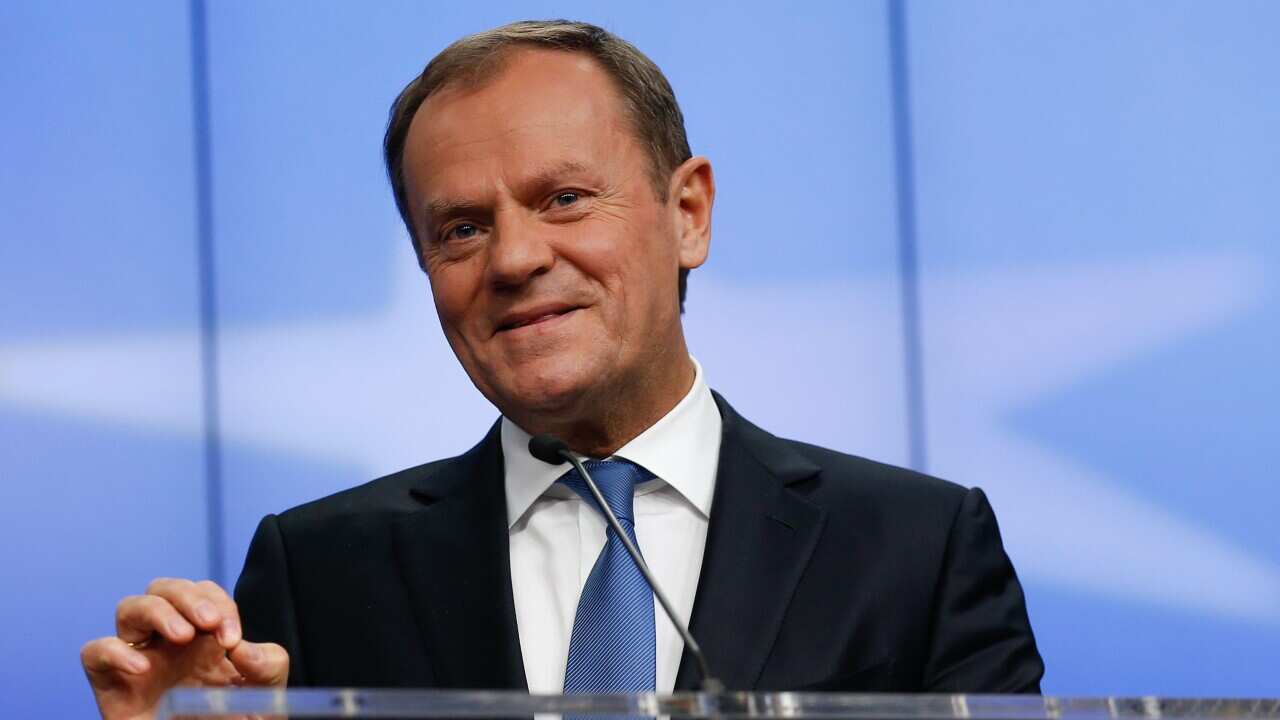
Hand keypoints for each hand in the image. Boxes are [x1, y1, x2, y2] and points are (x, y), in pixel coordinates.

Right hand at [81, 578, 288, 719]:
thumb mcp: (266, 694)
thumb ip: (266, 664)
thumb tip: (242, 646)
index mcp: (205, 635)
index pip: (204, 592)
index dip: (219, 604)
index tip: (232, 638)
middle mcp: (168, 642)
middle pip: (163, 588)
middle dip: (187, 596)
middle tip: (209, 622)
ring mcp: (140, 660)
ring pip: (129, 608)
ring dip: (156, 611)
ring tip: (182, 635)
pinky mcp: (112, 687)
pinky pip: (94, 652)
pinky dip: (113, 652)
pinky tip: (142, 668)